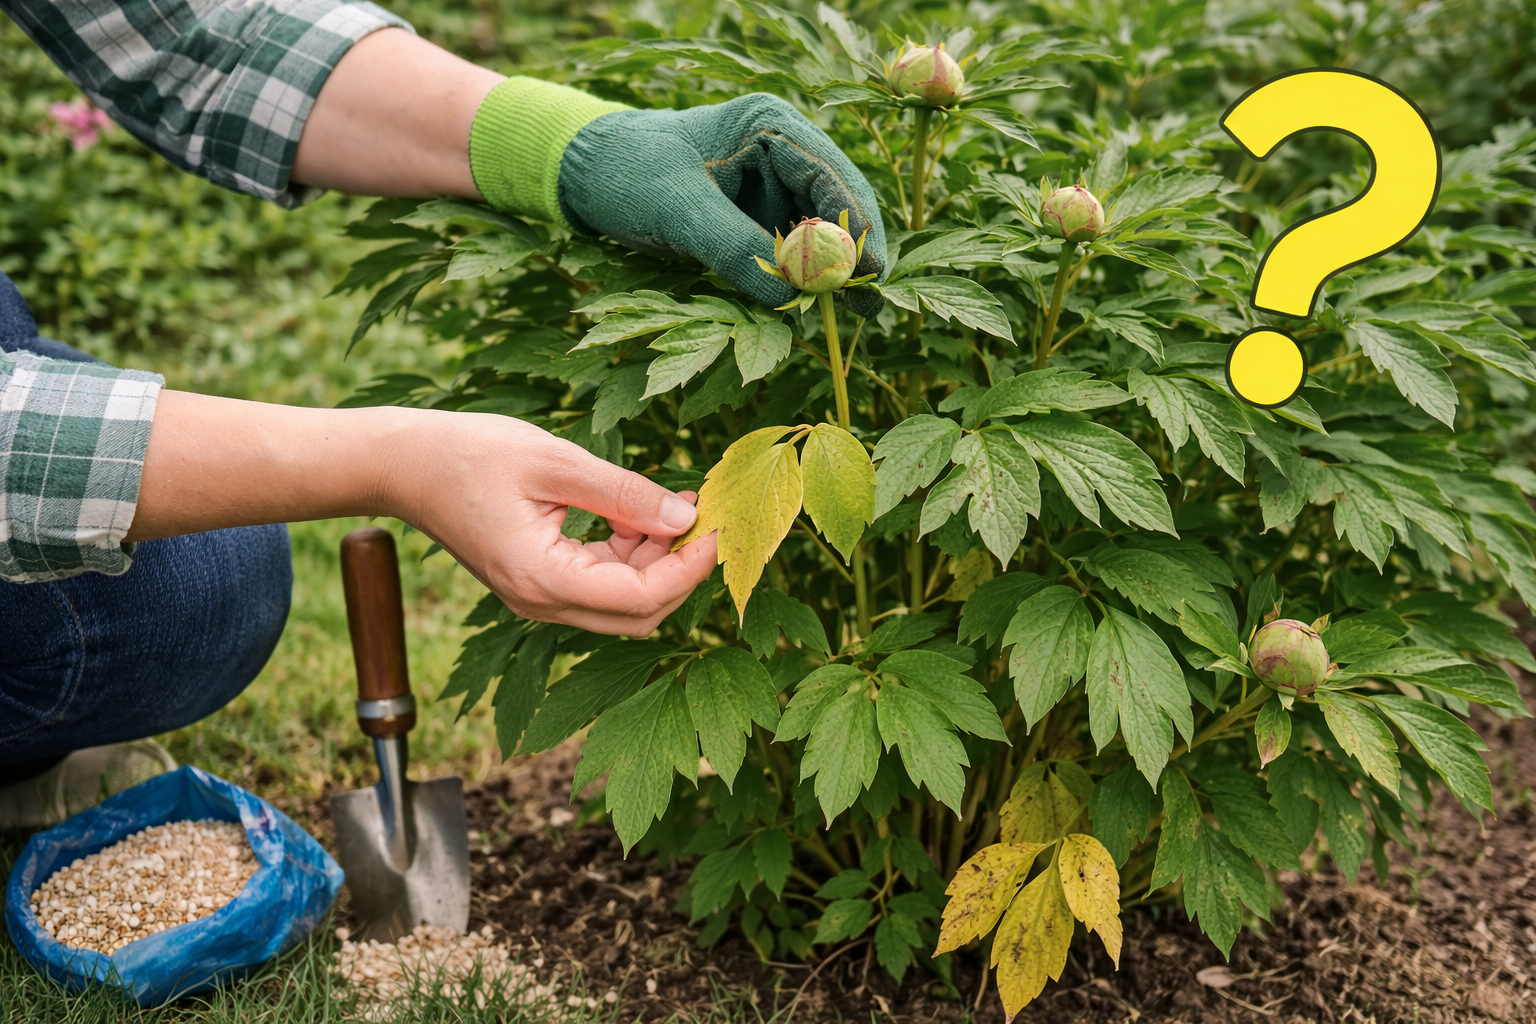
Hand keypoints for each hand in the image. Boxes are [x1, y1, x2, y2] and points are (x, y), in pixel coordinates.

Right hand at [129, 394, 717, 635]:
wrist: (401, 463)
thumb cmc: (468, 452)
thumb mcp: (556, 461)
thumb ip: (624, 494)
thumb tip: (686, 518)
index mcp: (544, 579)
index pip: (643, 598)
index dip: (690, 566)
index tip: (717, 524)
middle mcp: (542, 603)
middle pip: (640, 615)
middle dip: (680, 570)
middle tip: (702, 515)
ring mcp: (537, 599)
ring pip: (624, 603)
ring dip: (656, 561)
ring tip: (671, 502)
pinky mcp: (536, 583)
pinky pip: (599, 585)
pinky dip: (629, 556)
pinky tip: (638, 512)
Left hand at [559, 94, 887, 316]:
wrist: (582, 176)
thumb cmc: (625, 172)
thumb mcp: (677, 208)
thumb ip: (734, 247)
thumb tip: (790, 296)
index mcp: (770, 126)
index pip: (832, 176)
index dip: (856, 225)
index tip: (869, 271)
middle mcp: (782, 155)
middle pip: (837, 208)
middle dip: (852, 255)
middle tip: (870, 305)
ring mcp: (770, 191)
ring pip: (819, 237)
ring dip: (831, 275)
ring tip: (855, 317)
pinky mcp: (755, 223)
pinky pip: (790, 256)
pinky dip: (800, 283)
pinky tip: (813, 312)